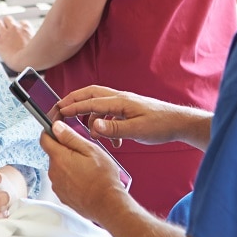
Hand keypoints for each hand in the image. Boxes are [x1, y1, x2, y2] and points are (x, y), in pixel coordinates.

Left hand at [0, 16, 33, 66]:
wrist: (26, 63)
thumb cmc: (34, 56)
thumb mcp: (38, 44)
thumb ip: (34, 40)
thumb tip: (35, 43)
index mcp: (26, 28)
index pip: (21, 23)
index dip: (19, 28)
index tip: (19, 34)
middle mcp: (15, 28)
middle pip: (7, 19)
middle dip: (6, 24)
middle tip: (7, 32)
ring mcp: (6, 34)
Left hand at [40, 121, 128, 221]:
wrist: (107, 205)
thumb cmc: (102, 178)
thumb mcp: (90, 150)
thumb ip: (70, 137)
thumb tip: (56, 127)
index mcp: (59, 158)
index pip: (44, 139)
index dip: (50, 131)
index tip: (59, 130)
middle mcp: (54, 172)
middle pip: (54, 154)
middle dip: (65, 150)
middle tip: (83, 153)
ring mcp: (57, 185)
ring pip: (59, 168)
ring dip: (68, 165)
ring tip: (87, 169)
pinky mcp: (62, 196)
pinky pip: (63, 181)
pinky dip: (71, 178)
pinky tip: (85, 180)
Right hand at [57, 86, 210, 149]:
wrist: (178, 123)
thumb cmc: (161, 125)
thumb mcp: (137, 130)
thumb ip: (114, 129)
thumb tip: (93, 126)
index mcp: (119, 101)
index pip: (90, 101)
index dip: (72, 107)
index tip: (57, 113)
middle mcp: (119, 98)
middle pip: (89, 95)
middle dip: (72, 102)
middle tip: (58, 112)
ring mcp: (122, 103)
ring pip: (97, 105)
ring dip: (89, 118)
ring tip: (89, 133)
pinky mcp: (126, 111)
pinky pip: (107, 114)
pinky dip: (103, 125)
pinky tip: (111, 141)